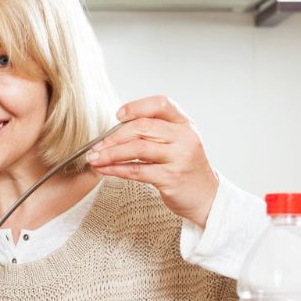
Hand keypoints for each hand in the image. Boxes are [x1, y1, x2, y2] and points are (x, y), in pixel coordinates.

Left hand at [86, 96, 217, 227]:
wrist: (205, 196)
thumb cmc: (184, 167)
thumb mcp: (177, 142)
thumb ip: (154, 132)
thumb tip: (114, 131)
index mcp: (184, 124)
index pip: (161, 104)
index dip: (137, 107)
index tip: (118, 116)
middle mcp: (184, 137)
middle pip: (143, 127)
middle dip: (114, 136)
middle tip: (96, 146)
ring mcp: (179, 158)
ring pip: (138, 148)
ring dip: (111, 153)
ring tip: (94, 158)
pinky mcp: (171, 178)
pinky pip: (137, 170)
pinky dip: (116, 169)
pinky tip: (104, 169)